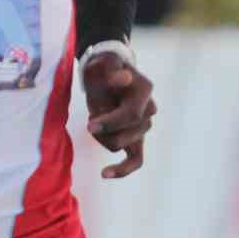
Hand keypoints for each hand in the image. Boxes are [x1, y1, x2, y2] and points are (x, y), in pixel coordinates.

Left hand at [83, 52, 155, 179]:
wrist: (107, 73)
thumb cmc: (104, 68)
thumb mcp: (103, 63)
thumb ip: (112, 70)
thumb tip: (124, 79)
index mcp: (145, 90)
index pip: (132, 114)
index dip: (111, 122)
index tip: (89, 124)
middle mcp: (149, 110)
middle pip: (125, 134)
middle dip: (102, 130)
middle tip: (90, 117)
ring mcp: (144, 126)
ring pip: (120, 146)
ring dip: (101, 137)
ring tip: (95, 118)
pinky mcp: (136, 138)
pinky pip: (136, 161)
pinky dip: (122, 170)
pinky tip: (104, 174)